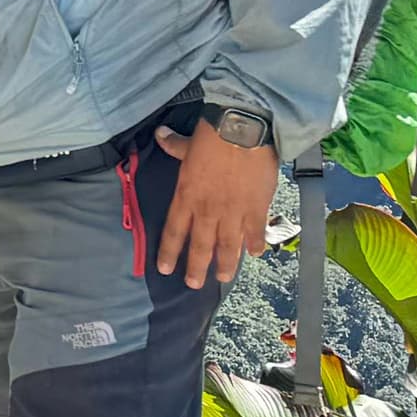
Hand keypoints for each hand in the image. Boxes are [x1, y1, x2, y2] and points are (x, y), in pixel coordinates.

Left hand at [154, 121, 279, 290]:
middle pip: (200, 246)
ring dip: (226, 264)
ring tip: (223, 278)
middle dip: (196, 268)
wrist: (243, 132)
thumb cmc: (212, 136)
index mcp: (186, 196)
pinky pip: (255, 232)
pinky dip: (255, 244)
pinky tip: (255, 254)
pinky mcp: (256, 208)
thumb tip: (159, 134)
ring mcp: (233, 212)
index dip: (169, 252)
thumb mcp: (187, 144)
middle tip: (194, 285)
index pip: (174, 231)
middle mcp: (207, 210)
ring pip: (227, 246)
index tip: (166, 269)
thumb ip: (173, 145)